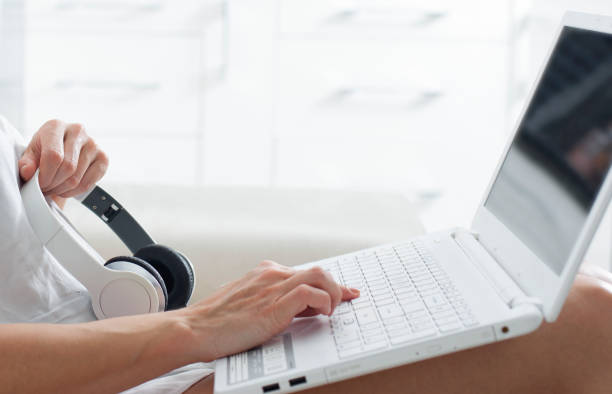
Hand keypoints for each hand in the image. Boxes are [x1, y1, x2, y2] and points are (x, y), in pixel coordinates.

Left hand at [19, 119, 107, 198]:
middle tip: (46, 188)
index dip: (45, 175)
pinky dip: (76, 191)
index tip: (39, 184)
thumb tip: (27, 172)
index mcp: (56, 126)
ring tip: (55, 188)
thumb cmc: (44, 150)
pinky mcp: (103, 157)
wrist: (62, 150)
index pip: (53, 155)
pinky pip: (89, 182)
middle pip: (67, 167)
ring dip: (63, 189)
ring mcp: (93, 144)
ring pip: (77, 178)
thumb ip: (26, 162)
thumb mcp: (31, 153)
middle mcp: (77, 131)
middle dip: (54, 184)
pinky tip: (68, 188)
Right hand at [182, 261, 359, 360]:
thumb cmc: (216, 322)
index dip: (329, 284)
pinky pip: (311, 293)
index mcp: (264, 273)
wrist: (194, 329)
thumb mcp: (246, 303)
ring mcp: (273, 287)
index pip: (305, 273)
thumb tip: (294, 310)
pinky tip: (321, 314)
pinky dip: (323, 302)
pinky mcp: (274, 304)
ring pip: (320, 275)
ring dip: (334, 293)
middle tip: (345, 301)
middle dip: (337, 286)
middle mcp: (271, 275)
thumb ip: (269, 300)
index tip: (345, 291)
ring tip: (330, 311)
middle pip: (318, 270)